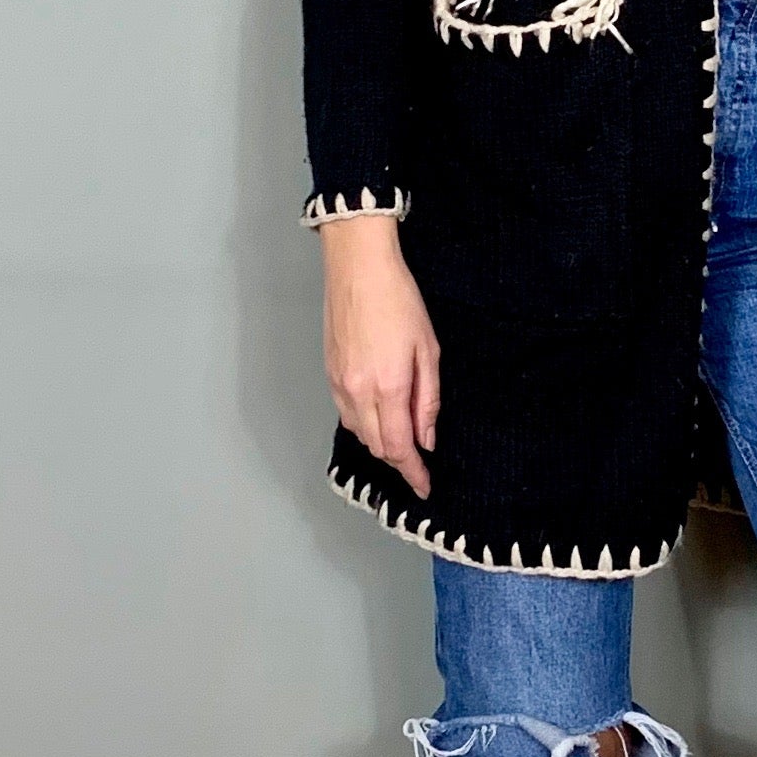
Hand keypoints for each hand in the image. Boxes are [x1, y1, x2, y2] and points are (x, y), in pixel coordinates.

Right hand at [321, 216, 438, 499]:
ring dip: (381, 443)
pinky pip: (347, 414)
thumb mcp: (427, 349)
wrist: (359, 269)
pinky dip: (365, 425)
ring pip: (360, 433)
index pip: (398, 446)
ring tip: (403, 441)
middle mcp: (358, 392)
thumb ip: (427, 398)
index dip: (412, 472)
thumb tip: (427, 438)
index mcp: (388, 386)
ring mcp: (339, 384)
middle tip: (420, 464)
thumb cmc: (400, 302)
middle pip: (377, 446)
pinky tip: (380, 417)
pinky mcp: (329, 374)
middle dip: (399, 461)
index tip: (425, 487)